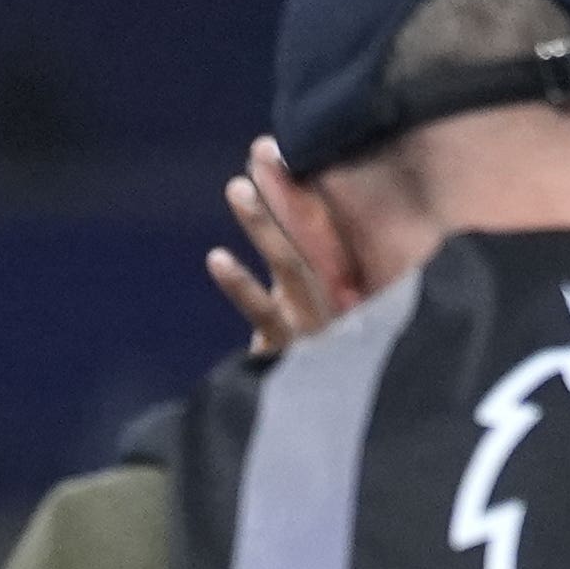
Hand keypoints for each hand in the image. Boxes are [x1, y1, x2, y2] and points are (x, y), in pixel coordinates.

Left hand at [205, 136, 356, 357]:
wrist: (335, 419)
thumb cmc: (326, 362)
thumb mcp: (329, 312)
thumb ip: (313, 271)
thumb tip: (291, 216)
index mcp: (353, 283)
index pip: (335, 225)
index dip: (312, 185)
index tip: (286, 150)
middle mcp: (341, 297)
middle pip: (314, 233)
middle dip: (286, 190)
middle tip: (262, 149)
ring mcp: (317, 323)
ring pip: (289, 265)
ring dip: (262, 226)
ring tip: (237, 188)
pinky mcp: (293, 351)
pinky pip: (264, 313)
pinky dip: (239, 285)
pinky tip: (216, 258)